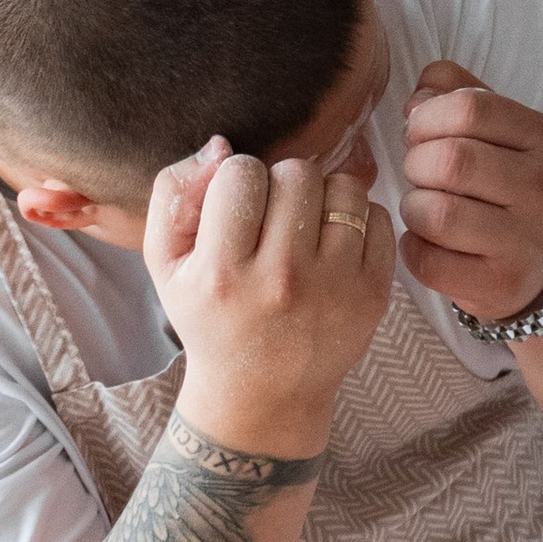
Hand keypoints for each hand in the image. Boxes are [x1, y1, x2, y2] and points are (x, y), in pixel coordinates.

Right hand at [143, 135, 394, 447]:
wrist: (262, 395)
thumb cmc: (209, 319)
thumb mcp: (165, 263)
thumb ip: (174, 193)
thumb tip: (222, 146)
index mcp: (223, 271)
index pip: (242, 173)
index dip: (238, 180)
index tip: (237, 209)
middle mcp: (282, 280)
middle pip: (297, 173)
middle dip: (281, 183)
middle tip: (272, 216)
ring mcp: (334, 288)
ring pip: (344, 187)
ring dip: (323, 195)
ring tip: (305, 224)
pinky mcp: (373, 295)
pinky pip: (377, 216)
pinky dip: (357, 219)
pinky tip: (333, 243)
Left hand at [399, 61, 542, 324]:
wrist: (541, 264)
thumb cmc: (504, 184)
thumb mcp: (496, 129)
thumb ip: (458, 94)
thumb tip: (419, 94)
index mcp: (542, 137)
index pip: (470, 108)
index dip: (427, 117)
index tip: (419, 131)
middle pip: (451, 160)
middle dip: (416, 163)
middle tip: (419, 173)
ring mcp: (527, 241)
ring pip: (437, 214)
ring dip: (414, 207)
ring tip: (424, 208)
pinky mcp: (502, 284)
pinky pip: (430, 262)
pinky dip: (413, 249)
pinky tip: (426, 242)